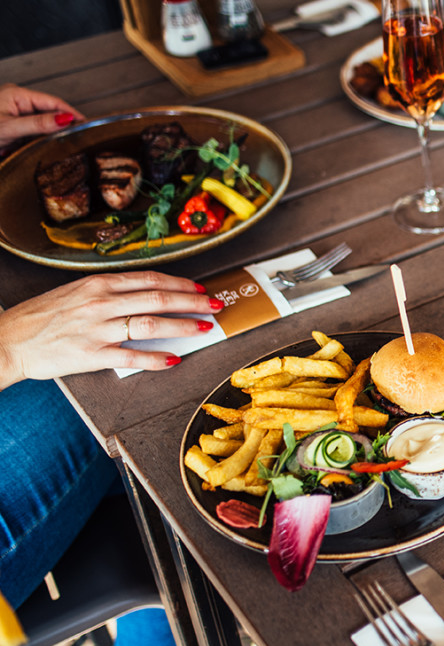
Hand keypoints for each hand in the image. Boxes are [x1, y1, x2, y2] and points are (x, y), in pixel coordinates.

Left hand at [0, 84, 82, 154]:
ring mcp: (16, 112)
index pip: (52, 101)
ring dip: (51, 132)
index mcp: (16, 94)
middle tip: (78, 135)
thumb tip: (65, 119)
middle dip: (62, 123)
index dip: (70, 112)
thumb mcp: (10, 128)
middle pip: (50, 111)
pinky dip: (41, 137)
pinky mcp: (15, 124)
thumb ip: (38, 124)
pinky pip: (35, 128)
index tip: (85, 123)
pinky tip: (46, 144)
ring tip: (64, 141)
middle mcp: (17, 100)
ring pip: (43, 121)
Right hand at [0, 272, 220, 388]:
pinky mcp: (92, 354)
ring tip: (204, 328)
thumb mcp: (76, 293)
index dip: (180, 283)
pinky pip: (131, 356)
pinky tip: (174, 358)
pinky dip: (156, 358)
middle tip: (215, 305)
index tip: (199, 288)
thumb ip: (109, 292)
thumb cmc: (42, 317)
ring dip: (183, 326)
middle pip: (158, 298)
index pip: (150, 279)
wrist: (8, 339)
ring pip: (151, 324)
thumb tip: (146, 295)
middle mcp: (101, 303)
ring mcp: (97, 328)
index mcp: (99, 284)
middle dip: (193, 302)